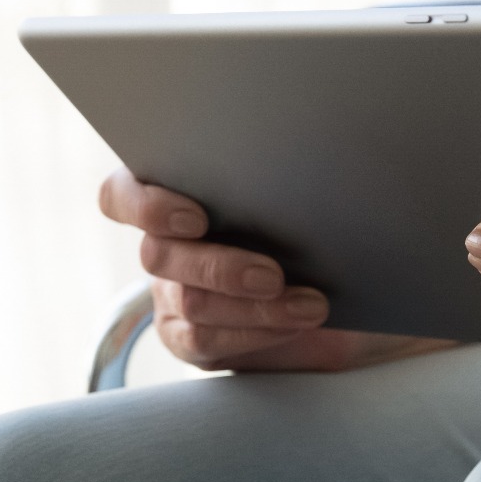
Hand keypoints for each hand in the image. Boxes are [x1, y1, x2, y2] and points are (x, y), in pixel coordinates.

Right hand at [99, 168, 452, 371]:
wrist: (357, 282)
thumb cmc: (326, 218)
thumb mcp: (316, 186)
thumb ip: (295, 168)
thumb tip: (330, 140)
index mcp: (176, 191)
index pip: (123, 194)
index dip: (144, 204)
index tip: (195, 215)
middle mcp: (167, 244)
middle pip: (159, 253)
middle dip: (219, 266)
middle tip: (272, 273)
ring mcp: (176, 293)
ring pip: (188, 302)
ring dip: (252, 305)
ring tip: (310, 303)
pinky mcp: (196, 338)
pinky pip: (208, 341)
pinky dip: (258, 333)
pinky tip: (300, 320)